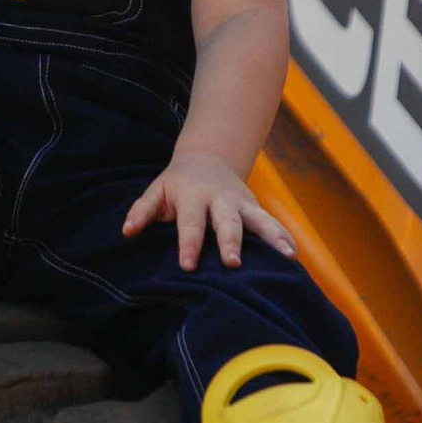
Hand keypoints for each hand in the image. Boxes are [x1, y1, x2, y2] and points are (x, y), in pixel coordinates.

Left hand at [121, 153, 296, 271]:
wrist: (207, 156)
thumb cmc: (177, 183)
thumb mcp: (156, 191)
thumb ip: (142, 211)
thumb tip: (127, 231)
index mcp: (192, 196)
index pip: (190, 223)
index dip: (188, 244)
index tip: (188, 266)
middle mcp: (219, 199)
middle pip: (227, 222)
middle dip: (230, 242)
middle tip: (233, 262)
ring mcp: (241, 203)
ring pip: (258, 220)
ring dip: (271, 237)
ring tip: (286, 256)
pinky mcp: (255, 208)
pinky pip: (272, 223)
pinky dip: (284, 237)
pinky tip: (294, 256)